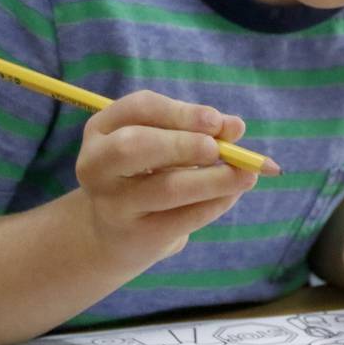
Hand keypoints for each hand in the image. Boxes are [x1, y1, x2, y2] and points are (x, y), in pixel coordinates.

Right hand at [74, 90, 257, 266]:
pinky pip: (183, 218)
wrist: (117, 232)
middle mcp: (97, 165)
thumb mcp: (167, 143)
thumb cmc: (148, 173)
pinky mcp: (135, 236)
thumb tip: (236, 126)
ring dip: (214, 179)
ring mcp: (112, 204)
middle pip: (135, 146)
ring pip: (166, 188)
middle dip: (184, 144)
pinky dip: (215, 204)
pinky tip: (232, 195)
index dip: (181, 112)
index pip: (139, 108)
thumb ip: (200, 130)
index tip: (216, 121)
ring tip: (246, 175)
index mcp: (103, 128)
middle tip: (219, 150)